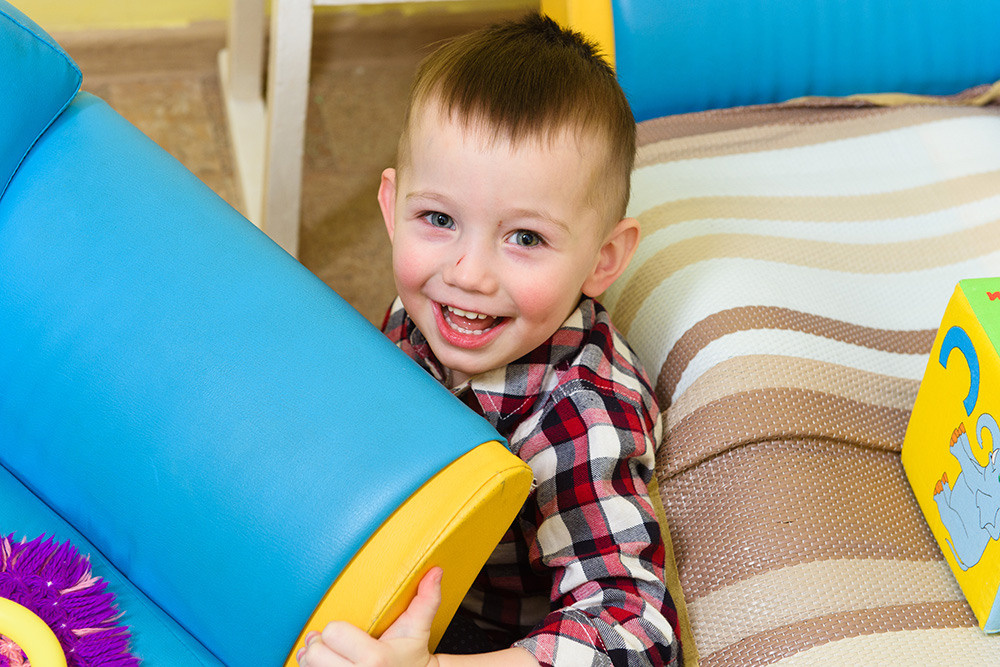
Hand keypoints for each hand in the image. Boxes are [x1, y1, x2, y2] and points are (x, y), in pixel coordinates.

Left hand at [297, 567, 442, 666]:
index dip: (336, 629)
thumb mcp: (417, 630)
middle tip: (333, 642)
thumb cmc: (411, 658)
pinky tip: (327, 665)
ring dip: (313, 659)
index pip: (333, 633)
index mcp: (375, 658)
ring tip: (328, 654)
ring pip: (308, 666)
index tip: (344, 630)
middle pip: (315, 653)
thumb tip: (435, 572)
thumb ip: (426, 599)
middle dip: (321, 644)